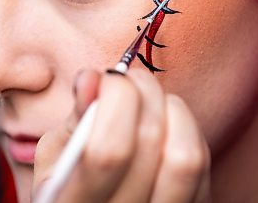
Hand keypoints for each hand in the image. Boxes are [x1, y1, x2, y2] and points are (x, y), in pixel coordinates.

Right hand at [33, 68, 210, 202]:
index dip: (115, 100)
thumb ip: (74, 118)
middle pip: (152, 142)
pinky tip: (164, 126)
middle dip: (143, 91)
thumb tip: (90, 77)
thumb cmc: (69, 179)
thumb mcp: (54, 155)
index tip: (108, 78)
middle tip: (128, 80)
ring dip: (170, 110)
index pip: (109, 151)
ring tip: (149, 103)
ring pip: (187, 156)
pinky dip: (185, 129)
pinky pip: (202, 164)